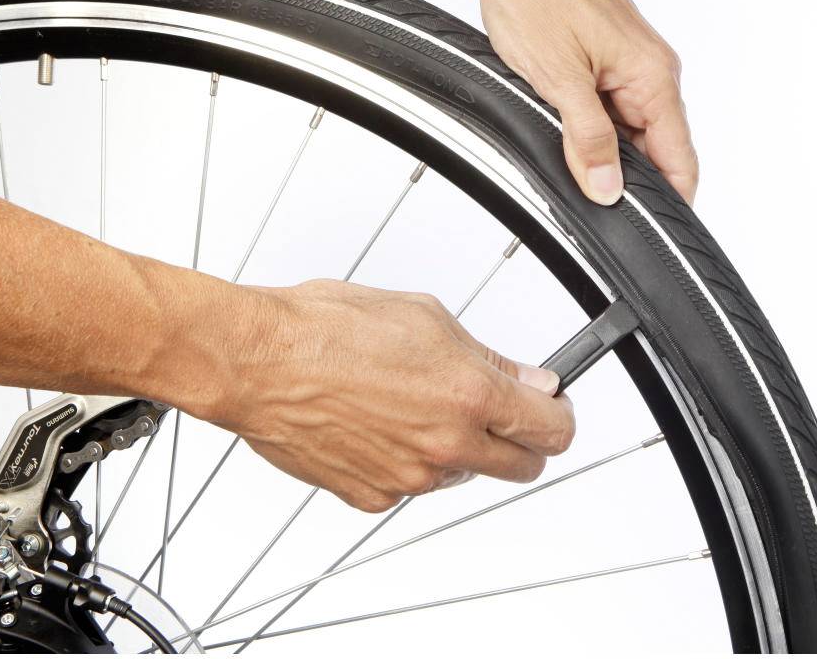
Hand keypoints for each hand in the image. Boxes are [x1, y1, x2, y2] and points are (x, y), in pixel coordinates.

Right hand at [202, 279, 574, 512]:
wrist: (257, 362)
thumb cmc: (327, 329)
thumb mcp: (425, 318)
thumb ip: (488, 358)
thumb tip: (529, 380)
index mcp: (468, 396)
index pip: (552, 429)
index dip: (559, 415)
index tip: (552, 405)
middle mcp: (445, 447)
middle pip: (521, 467)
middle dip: (521, 440)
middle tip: (502, 410)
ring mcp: (408, 480)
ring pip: (462, 474)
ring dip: (457, 446)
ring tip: (413, 401)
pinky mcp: (372, 498)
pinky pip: (411, 485)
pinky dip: (407, 459)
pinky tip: (380, 421)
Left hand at [476, 0, 698, 205]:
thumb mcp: (557, 78)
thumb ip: (587, 139)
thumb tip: (608, 187)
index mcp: (653, 76)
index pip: (680, 161)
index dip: (665, 202)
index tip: (640, 228)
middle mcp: (652, 70)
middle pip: (654, 152)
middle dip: (620, 175)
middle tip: (579, 184)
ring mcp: (630, 64)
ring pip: (627, 132)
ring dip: (598, 146)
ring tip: (559, 131)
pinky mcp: (607, 58)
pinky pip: (609, 108)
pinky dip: (586, 122)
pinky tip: (558, 114)